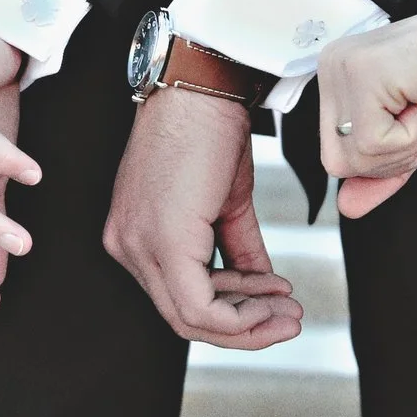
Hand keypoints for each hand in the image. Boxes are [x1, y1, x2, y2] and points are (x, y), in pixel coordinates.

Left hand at [103, 88, 301, 349]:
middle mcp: (126, 247)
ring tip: (289, 309)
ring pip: (190, 319)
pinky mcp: (164, 243)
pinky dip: (241, 312)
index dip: (231, 314)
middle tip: (289, 318)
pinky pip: (198, 306)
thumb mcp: (226, 204)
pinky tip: (276, 293)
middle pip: (183, 318)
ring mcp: (138, 247)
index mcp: (133, 237)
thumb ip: (239, 252)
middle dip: (243, 326)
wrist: (205, 89)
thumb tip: (262, 287)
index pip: (178, 299)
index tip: (275, 306)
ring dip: (248, 322)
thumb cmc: (209, 132)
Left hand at [316, 0, 416, 217]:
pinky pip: (373, 145)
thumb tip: (346, 207)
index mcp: (342, 74)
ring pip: (350, 160)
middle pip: (336, 163)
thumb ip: (383, 171)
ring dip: (406, 146)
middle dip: (392, 159)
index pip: (338, 155)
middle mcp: (333, 64)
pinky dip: (414, 135)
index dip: (388, 160)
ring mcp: (344, 65)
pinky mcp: (364, 71)